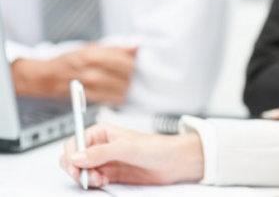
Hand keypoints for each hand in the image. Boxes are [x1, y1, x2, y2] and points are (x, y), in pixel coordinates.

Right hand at [12, 45, 137, 104]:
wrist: (46, 77)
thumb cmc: (69, 61)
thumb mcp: (90, 48)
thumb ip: (114, 48)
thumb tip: (135, 47)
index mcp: (94, 54)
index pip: (123, 58)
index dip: (131, 61)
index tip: (131, 62)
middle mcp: (92, 69)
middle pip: (123, 73)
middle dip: (129, 74)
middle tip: (128, 73)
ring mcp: (89, 84)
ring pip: (118, 87)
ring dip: (124, 86)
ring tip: (123, 84)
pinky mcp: (86, 96)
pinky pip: (109, 98)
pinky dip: (116, 97)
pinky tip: (116, 94)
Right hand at [60, 123, 203, 187]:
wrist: (172, 162)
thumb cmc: (154, 147)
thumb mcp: (126, 148)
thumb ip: (100, 153)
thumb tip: (76, 156)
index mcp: (101, 132)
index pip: (74, 142)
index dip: (70, 155)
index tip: (76, 167)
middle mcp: (100, 145)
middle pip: (73, 158)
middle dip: (76, 169)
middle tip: (87, 177)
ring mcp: (104, 160)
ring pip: (81, 171)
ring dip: (86, 177)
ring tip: (101, 178)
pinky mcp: (109, 174)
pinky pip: (91, 180)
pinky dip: (94, 183)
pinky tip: (104, 181)